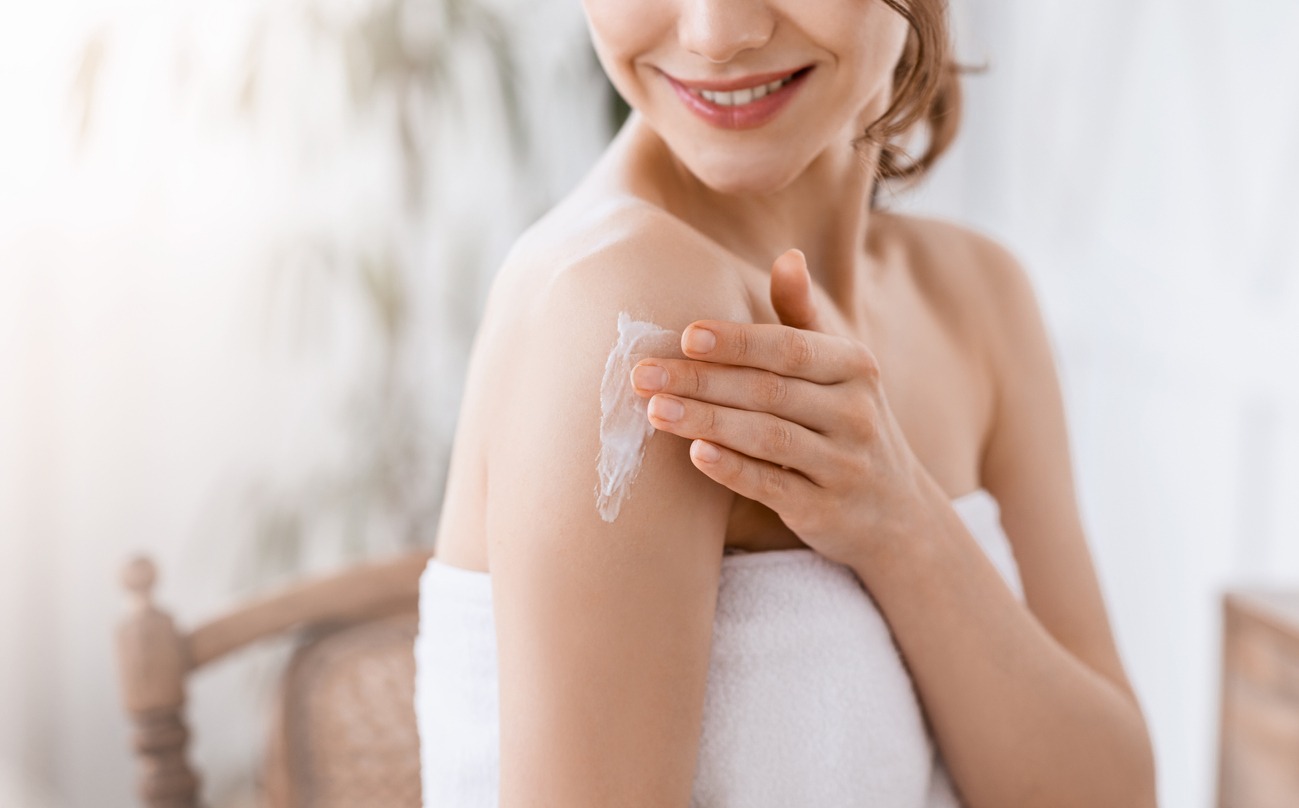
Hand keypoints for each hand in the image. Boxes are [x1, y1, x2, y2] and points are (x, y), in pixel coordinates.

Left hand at [630, 249, 930, 567]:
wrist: (896, 510)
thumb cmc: (847, 421)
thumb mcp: (839, 367)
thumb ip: (804, 317)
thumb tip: (788, 255)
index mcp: (854, 366)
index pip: (789, 349)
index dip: (737, 342)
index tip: (686, 336)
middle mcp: (855, 413)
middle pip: (769, 392)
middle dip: (702, 381)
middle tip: (643, 375)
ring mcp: (843, 465)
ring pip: (768, 438)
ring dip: (707, 422)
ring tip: (655, 411)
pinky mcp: (825, 511)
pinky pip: (774, 487)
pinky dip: (734, 470)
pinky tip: (696, 455)